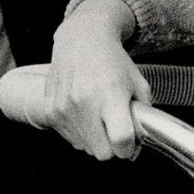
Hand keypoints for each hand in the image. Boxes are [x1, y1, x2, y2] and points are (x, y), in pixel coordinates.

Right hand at [43, 0, 147, 160]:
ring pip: (84, 147)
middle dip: (111, 146)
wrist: (82, 40)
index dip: (129, 147)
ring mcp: (64, 108)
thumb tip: (133, 150)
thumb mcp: (139, 85)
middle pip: (102, 153)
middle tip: (114, 127)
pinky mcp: (50, 110)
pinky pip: (69, 138)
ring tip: (97, 113)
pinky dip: (78, 130)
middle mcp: (84, 103)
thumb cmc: (113, 62)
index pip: (120, 142)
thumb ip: (143, 118)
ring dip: (94, 138)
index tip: (129, 140)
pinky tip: (84, 110)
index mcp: (110, 95)